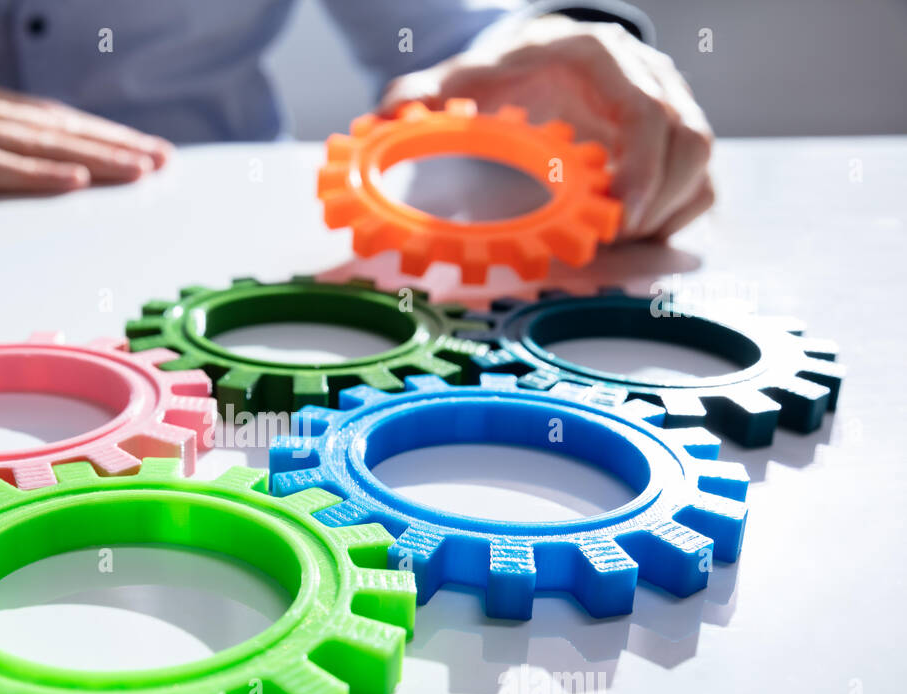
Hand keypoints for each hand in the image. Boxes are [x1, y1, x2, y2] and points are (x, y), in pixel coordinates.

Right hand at [0, 44, 171, 192]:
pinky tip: (73, 178)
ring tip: (140, 171)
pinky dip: (36, 172)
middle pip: (52, 126)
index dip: (95, 133)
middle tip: (163, 162)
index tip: (139, 149)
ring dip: (93, 156)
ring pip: (33, 142)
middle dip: (113, 144)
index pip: (42, 118)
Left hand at [380, 15, 713, 240]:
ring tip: (614, 247)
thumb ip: (424, 94)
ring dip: (664, 218)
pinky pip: (697, 188)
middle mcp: (650, 77)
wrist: (541, 58)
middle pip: (688, 143)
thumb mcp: (465, 79)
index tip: (618, 213)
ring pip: (699, 169)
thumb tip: (385, 115)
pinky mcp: (676, 145)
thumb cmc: (506, 73)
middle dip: (654, 204)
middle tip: (610, 245)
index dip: (642, 166)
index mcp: (600, 56)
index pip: (647, 109)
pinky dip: (670, 223)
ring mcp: (673, 109)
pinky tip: (627, 243)